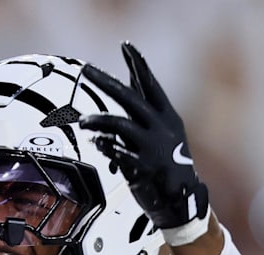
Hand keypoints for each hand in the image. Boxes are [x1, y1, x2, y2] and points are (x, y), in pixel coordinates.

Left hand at [79, 42, 208, 243]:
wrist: (181, 199)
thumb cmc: (166, 163)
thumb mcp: (163, 132)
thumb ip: (143, 112)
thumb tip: (128, 83)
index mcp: (166, 116)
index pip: (150, 85)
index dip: (138, 65)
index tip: (126, 46)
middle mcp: (161, 128)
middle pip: (130, 98)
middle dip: (106, 82)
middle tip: (86, 70)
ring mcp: (152, 148)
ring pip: (121, 125)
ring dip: (99, 120)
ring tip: (83, 121)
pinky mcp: (143, 168)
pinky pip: (119, 153)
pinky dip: (105, 145)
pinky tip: (97, 141)